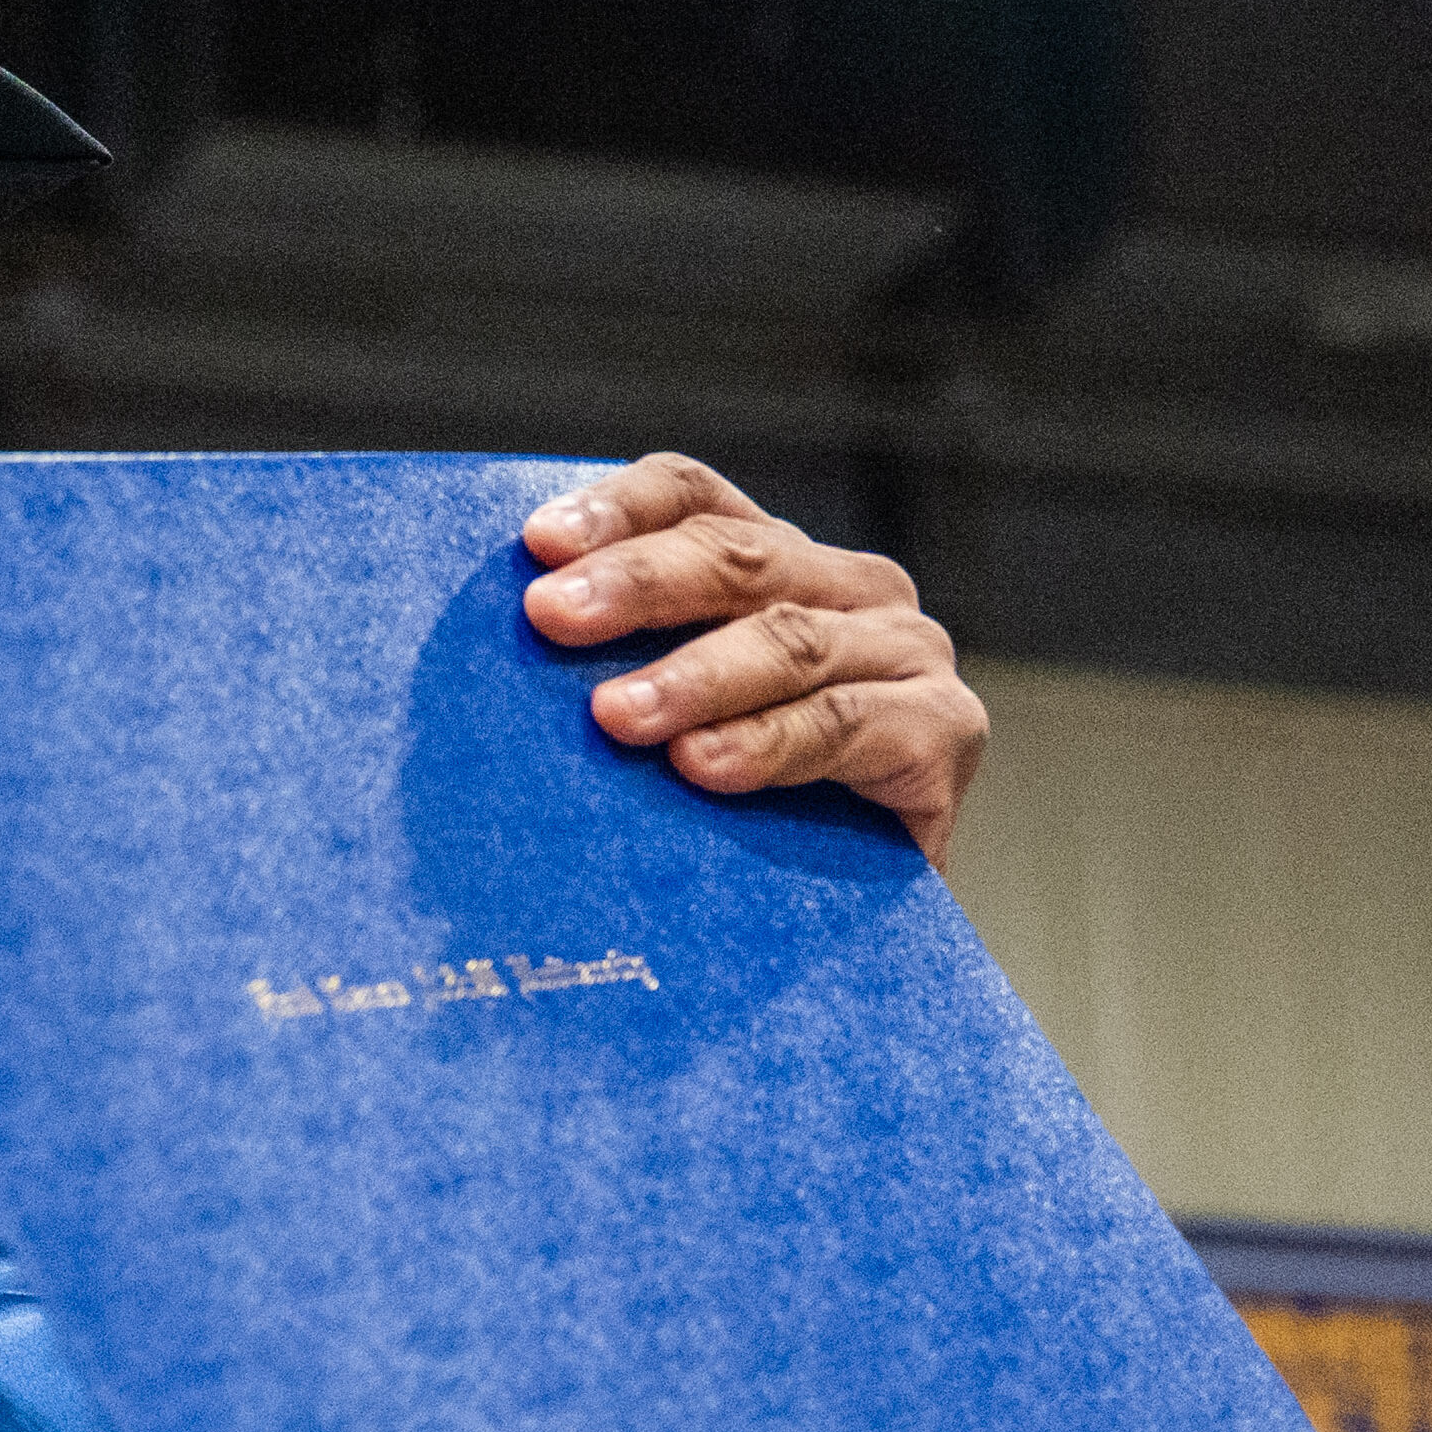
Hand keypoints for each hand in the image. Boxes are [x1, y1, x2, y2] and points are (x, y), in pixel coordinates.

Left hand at [520, 456, 989, 859]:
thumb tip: (485, 657)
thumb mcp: (665, 730)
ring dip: (695, 676)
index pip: (693, 498)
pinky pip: (850, 727)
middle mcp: (851, 590)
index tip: (538, 545)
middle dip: (637, 584)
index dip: (617, 510)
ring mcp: (906, 655)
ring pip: (791, 640)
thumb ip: (608, 674)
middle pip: (738, 557)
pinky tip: (705, 767)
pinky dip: (772, 744)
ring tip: (616, 715)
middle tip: (551, 616)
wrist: (855, 932)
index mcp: (776, 563)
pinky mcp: (945, 733)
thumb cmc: (735, 821)